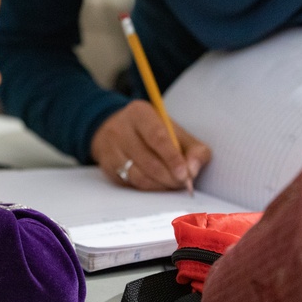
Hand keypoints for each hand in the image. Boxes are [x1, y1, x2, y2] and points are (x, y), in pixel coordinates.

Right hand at [91, 100, 210, 190]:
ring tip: (172, 184)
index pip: (157, 137)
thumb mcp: (175, 132)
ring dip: (159, 185)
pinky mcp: (107, 166)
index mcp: (140, 113)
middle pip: (148, 161)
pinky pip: (130, 184)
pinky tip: (157, 184)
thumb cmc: (153, 132)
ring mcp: (111, 149)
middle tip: (183, 183)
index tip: (185, 174)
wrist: (116, 129)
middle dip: (169, 177)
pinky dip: (148, 188)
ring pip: (138, 176)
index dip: (172, 158)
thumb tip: (193, 170)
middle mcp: (120, 129)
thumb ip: (193, 149)